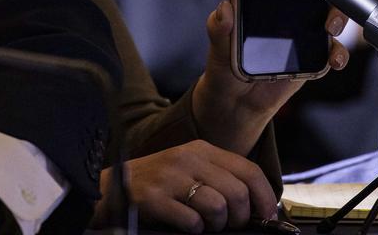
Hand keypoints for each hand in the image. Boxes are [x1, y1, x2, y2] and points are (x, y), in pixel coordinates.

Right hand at [92, 140, 277, 232]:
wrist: (109, 190)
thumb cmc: (156, 184)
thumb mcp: (188, 170)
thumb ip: (219, 179)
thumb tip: (257, 205)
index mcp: (201, 150)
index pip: (249, 170)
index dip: (265, 197)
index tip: (267, 216)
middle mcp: (188, 159)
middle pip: (238, 193)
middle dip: (240, 217)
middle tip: (229, 225)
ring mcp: (170, 177)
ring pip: (218, 207)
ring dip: (216, 225)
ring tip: (204, 224)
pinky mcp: (154, 197)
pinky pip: (192, 221)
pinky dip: (194, 229)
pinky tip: (184, 225)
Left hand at [192, 0, 350, 153]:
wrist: (235, 104)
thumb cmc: (224, 65)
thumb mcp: (218, 44)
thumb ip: (220, 28)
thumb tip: (225, 10)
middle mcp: (289, 8)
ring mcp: (305, 31)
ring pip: (333, 13)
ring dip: (338, 16)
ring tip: (328, 26)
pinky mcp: (314, 57)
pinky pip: (334, 51)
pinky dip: (337, 54)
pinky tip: (331, 60)